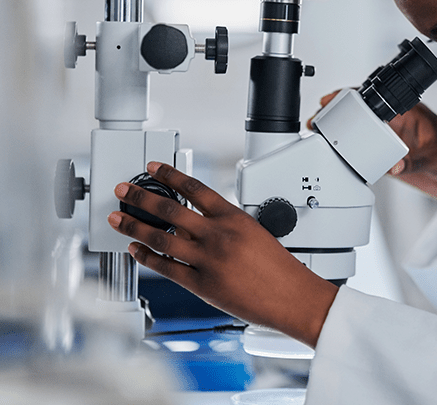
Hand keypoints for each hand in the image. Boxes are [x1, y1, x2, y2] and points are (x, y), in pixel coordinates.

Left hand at [107, 162, 337, 347]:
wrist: (290, 296)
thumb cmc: (278, 268)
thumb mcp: (255, 232)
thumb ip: (226, 225)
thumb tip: (198, 223)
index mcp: (234, 217)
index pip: (195, 187)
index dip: (171, 175)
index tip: (154, 168)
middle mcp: (218, 235)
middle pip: (171, 209)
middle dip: (141, 197)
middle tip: (123, 190)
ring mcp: (208, 260)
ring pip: (162, 238)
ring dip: (135, 226)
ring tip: (118, 218)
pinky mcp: (201, 284)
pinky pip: (166, 268)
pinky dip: (147, 258)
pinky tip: (135, 250)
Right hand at [315, 91, 436, 226]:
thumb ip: (416, 161)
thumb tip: (395, 166)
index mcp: (410, 111)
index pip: (377, 97)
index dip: (351, 96)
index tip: (333, 100)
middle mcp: (398, 123)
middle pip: (361, 113)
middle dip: (337, 115)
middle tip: (316, 121)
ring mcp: (392, 140)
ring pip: (359, 133)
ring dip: (340, 135)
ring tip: (319, 137)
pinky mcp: (389, 158)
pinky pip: (365, 154)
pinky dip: (349, 155)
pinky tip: (336, 157)